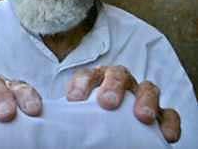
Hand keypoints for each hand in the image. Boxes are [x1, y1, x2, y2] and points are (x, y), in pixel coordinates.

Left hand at [66, 66, 180, 142]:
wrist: (106, 125)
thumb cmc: (87, 117)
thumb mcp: (74, 113)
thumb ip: (64, 113)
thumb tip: (40, 117)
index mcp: (95, 80)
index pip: (88, 75)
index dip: (81, 84)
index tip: (73, 100)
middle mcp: (119, 83)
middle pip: (118, 74)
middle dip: (113, 85)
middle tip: (107, 102)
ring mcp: (140, 96)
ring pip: (147, 88)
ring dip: (145, 99)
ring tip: (141, 116)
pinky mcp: (159, 113)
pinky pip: (169, 113)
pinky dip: (168, 121)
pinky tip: (165, 134)